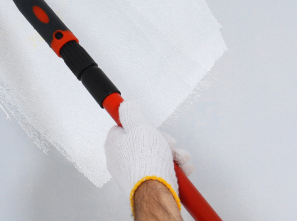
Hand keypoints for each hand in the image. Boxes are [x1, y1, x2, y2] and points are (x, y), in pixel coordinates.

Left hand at [105, 100, 180, 219]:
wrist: (155, 191)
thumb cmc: (145, 162)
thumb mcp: (139, 126)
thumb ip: (132, 112)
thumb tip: (126, 105)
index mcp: (115, 144)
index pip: (123, 127)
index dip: (140, 124)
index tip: (148, 124)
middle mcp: (121, 159)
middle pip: (144, 142)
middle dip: (162, 141)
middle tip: (168, 143)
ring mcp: (134, 172)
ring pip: (156, 156)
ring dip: (172, 155)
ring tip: (179, 158)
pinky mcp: (146, 183)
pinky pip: (161, 170)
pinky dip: (174, 168)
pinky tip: (181, 168)